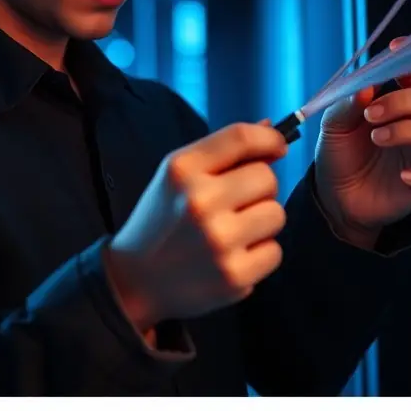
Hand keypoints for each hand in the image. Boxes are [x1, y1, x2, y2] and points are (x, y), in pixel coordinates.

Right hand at [106, 122, 288, 334]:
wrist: (133, 281)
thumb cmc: (162, 221)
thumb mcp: (178, 176)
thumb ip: (224, 151)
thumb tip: (272, 130)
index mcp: (182, 170)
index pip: (241, 138)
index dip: (269, 138)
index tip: (277, 146)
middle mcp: (199, 202)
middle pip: (267, 178)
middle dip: (259, 189)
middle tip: (237, 204)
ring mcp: (218, 241)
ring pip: (276, 214)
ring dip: (261, 222)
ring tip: (233, 232)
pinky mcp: (233, 276)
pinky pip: (275, 251)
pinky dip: (259, 255)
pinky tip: (233, 257)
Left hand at [314, 37, 410, 247]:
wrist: (333, 198)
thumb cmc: (339, 155)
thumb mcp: (333, 125)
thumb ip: (348, 103)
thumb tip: (366, 84)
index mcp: (398, 103)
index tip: (397, 49)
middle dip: (404, 102)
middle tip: (371, 114)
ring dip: (409, 132)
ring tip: (377, 139)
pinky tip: (403, 175)